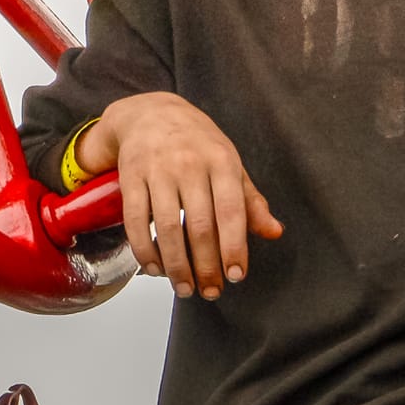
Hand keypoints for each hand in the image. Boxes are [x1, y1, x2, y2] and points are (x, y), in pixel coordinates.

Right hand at [84, 92, 281, 299]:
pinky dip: (144, 250)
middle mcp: (190, 163)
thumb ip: (251, 201)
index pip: (231, 211)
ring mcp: (158, 169)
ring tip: (184, 288)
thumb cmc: (197, 143)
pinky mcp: (131, 176)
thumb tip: (274, 232)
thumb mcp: (230, 163)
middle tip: (211, 291)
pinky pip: (135, 220)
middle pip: (198, 225)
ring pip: (166, 227)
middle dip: (206, 266)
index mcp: (221, 160)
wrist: (151, 113)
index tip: (235, 275)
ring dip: (176, 265)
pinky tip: (154, 268)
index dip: (233, 247)